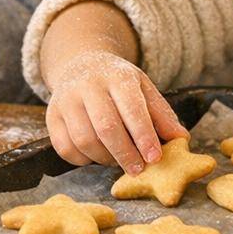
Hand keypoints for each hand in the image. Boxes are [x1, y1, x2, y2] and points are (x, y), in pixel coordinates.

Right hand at [43, 51, 187, 173]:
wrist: (80, 64)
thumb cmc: (117, 82)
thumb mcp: (143, 88)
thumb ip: (161, 114)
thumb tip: (181, 139)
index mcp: (117, 76)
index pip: (131, 108)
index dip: (144, 136)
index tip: (155, 158)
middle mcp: (88, 85)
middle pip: (106, 127)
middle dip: (125, 153)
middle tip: (138, 169)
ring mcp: (66, 100)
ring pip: (84, 140)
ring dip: (105, 158)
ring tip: (118, 160)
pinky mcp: (52, 116)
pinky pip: (65, 148)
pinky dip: (83, 160)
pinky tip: (96, 156)